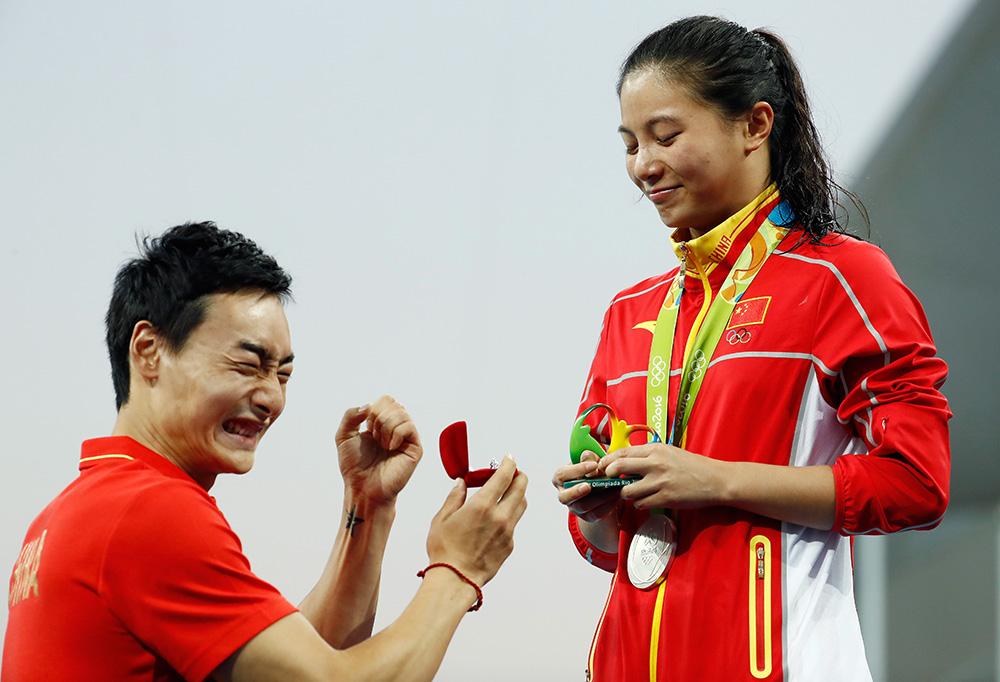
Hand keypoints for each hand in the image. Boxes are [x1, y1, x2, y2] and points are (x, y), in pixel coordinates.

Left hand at [336, 395, 422, 505]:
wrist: (363, 487)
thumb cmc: (354, 466)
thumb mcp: (343, 436)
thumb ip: (350, 415)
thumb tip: (368, 405)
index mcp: (382, 423)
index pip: (386, 400)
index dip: (373, 410)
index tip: (367, 430)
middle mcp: (397, 428)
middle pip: (393, 403)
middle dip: (378, 419)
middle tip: (375, 439)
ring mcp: (407, 437)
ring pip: (401, 413)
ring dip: (385, 428)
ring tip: (383, 445)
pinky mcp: (415, 448)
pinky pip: (408, 427)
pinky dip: (395, 435)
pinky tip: (390, 448)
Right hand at [426, 457, 527, 586]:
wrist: (456, 580)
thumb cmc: (445, 551)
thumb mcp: (442, 518)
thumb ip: (455, 497)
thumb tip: (462, 483)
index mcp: (482, 505)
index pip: (504, 476)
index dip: (509, 463)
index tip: (508, 458)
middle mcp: (500, 516)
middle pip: (520, 487)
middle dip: (518, 475)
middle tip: (512, 472)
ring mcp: (507, 532)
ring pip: (521, 505)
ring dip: (517, 494)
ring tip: (507, 492)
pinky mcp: (509, 545)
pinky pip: (514, 524)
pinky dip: (509, 515)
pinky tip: (496, 518)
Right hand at [552, 451, 620, 521]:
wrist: (600, 486)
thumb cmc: (592, 470)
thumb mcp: (590, 460)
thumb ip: (588, 458)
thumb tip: (588, 458)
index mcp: (560, 478)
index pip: (562, 475)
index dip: (577, 470)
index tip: (594, 465)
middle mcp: (564, 494)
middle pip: (565, 497)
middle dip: (577, 491)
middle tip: (589, 486)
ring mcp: (575, 508)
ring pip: (583, 507)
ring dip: (599, 496)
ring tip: (613, 487)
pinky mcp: (588, 516)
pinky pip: (597, 513)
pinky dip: (608, 504)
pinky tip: (617, 494)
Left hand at [599, 443, 723, 509]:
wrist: (715, 480)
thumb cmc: (691, 465)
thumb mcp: (668, 452)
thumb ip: (647, 455)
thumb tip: (624, 460)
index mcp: (655, 450)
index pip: (622, 453)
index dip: (607, 461)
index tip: (603, 467)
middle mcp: (655, 464)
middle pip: (618, 467)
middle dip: (609, 476)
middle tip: (610, 481)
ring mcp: (660, 482)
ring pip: (627, 490)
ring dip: (625, 494)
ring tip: (632, 493)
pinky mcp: (666, 498)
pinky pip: (641, 504)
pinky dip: (639, 504)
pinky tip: (646, 501)